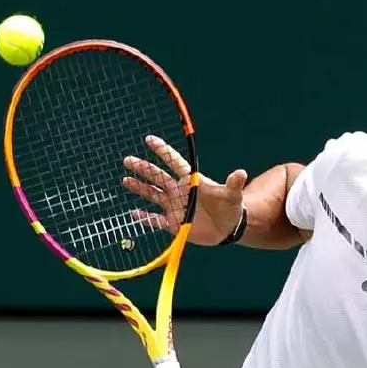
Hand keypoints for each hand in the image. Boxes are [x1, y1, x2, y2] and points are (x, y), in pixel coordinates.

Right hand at [123, 135, 247, 245]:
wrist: (228, 228)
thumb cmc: (230, 207)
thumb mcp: (232, 195)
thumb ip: (233, 184)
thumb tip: (241, 173)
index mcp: (191, 180)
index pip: (174, 162)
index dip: (162, 151)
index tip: (149, 139)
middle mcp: (179, 191)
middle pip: (158, 176)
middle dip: (143, 168)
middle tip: (127, 160)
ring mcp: (175, 206)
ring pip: (152, 195)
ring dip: (139, 188)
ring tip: (125, 180)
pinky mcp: (174, 223)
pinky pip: (155, 220)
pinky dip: (145, 217)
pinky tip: (133, 213)